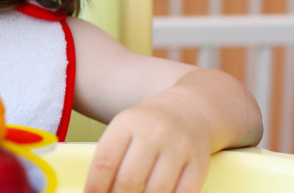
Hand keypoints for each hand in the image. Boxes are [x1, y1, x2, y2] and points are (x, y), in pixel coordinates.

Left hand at [85, 101, 210, 192]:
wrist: (189, 109)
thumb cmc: (149, 126)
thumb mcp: (124, 130)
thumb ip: (110, 158)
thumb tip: (95, 192)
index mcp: (128, 123)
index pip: (104, 162)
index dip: (94, 187)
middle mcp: (154, 133)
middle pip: (129, 180)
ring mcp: (179, 148)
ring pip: (156, 191)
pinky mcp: (199, 163)